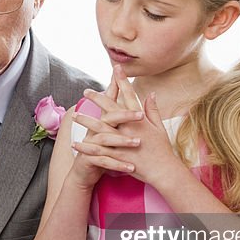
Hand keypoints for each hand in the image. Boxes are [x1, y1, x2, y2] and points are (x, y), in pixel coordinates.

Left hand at [77, 67, 189, 186]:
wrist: (164, 171)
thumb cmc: (162, 149)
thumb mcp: (160, 127)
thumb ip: (153, 109)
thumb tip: (151, 93)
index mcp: (141, 119)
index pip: (129, 96)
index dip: (122, 81)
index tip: (116, 68)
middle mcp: (131, 127)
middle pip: (111, 109)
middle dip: (97, 98)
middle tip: (85, 91)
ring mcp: (124, 142)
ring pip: (101, 129)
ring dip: (86, 121)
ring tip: (75, 115)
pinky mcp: (118, 156)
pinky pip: (99, 151)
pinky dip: (86, 147)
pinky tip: (75, 144)